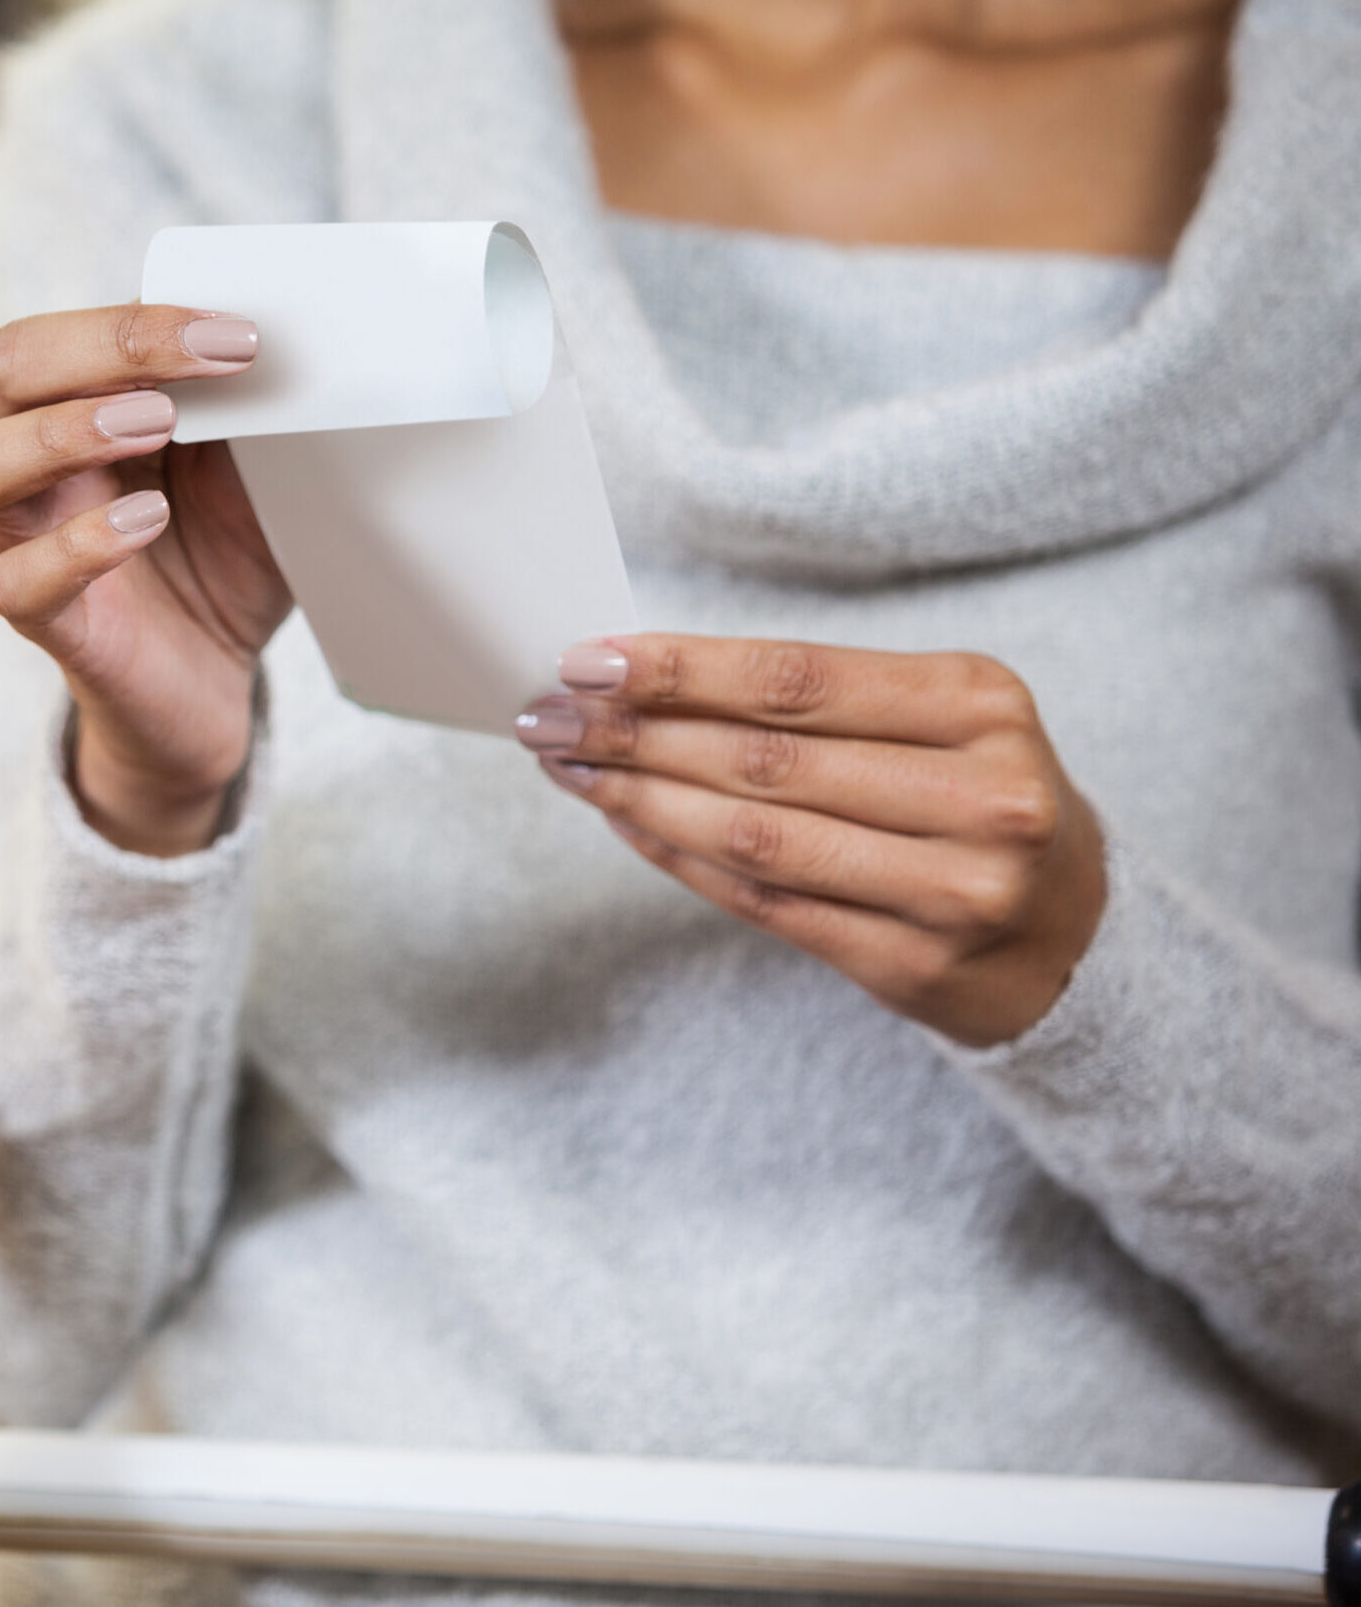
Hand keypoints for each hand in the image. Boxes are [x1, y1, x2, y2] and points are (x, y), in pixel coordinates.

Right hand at [0, 305, 291, 855]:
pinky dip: (75, 547)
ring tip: (153, 430)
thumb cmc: (225, 559)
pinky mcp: (51, 624)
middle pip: (4, 365)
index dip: (140, 322)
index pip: (66, 331)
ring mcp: (29, 543)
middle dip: (99, 349)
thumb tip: (292, 336)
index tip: (238, 337)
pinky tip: (146, 522)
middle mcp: (38, 466)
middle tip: (196, 378)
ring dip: (55, 434)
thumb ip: (250, 406)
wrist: (218, 682)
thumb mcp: (253, 469)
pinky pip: (14, 582)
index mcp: (84, 408)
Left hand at [516, 635, 1106, 1047]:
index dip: (680, 669)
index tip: (586, 659)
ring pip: (755, 836)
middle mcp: (981, 796)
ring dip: (640, 796)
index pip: (798, 678)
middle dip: (635, 731)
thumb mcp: (940, 722)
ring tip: (569, 766)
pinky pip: (764, 904)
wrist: (1077, 940)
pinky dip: (679, 858)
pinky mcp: (913, 966)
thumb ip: (815, 700)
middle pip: (765, 757)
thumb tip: (642, 675)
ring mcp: (953, 890)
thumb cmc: (976, 801)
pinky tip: (624, 822)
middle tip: (546, 714)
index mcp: (981, 705)